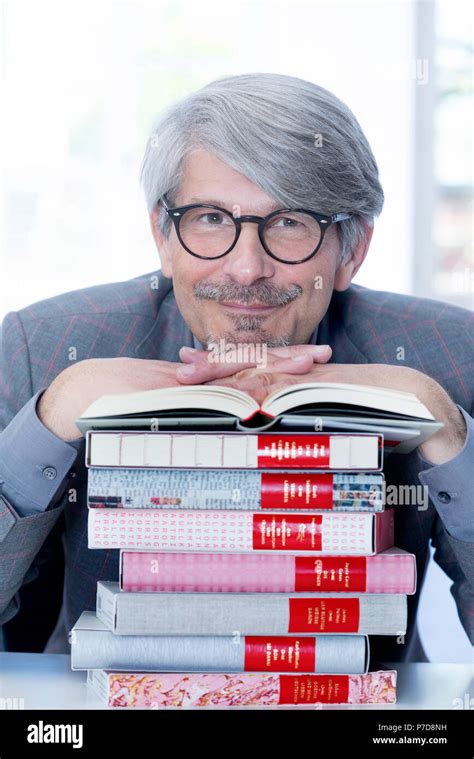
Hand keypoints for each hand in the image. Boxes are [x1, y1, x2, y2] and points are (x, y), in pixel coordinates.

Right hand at [38, 346, 331, 441]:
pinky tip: (260, 378)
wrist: (80, 396)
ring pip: (234, 371)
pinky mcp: (170, 387)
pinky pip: (206, 384)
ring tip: (307, 359)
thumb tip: (232, 420)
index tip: (309, 361)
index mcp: (201, 385)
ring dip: (271, 364)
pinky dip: (232, 380)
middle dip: (287, 361)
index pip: (246, 373)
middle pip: (249, 366)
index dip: (278, 366)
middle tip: (322, 353)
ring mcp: (187, 383)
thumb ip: (194, 410)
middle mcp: (198, 381)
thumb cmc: (115, 406)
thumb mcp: (163, 411)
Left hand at [205, 362, 466, 464]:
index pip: (247, 366)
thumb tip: (262, 425)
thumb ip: (291, 411)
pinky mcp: (323, 388)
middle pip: (246, 364)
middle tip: (177, 366)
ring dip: (226, 373)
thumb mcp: (317, 408)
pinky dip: (265, 391)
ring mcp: (308, 377)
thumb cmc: (362, 406)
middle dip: (211, 365)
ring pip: (260, 370)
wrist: (408, 398)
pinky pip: (290, 388)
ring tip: (194, 375)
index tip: (185, 364)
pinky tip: (241, 396)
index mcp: (292, 373)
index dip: (216, 366)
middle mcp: (297, 370)